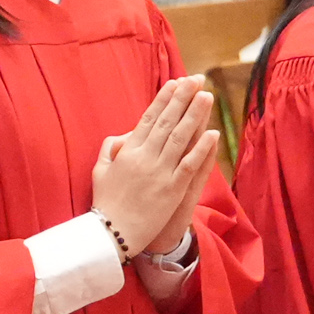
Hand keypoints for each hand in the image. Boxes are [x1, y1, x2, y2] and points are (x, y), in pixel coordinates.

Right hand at [91, 77, 218, 260]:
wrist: (112, 233)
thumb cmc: (105, 202)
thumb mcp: (100, 170)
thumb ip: (111, 148)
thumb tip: (125, 135)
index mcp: (128, 151)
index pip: (149, 118)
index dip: (164, 99)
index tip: (175, 83)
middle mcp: (146, 157)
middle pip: (168, 122)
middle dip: (183, 99)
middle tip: (196, 80)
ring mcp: (160, 173)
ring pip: (181, 138)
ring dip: (195, 115)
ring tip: (206, 96)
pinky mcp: (173, 190)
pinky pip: (190, 165)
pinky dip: (202, 148)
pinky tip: (213, 133)